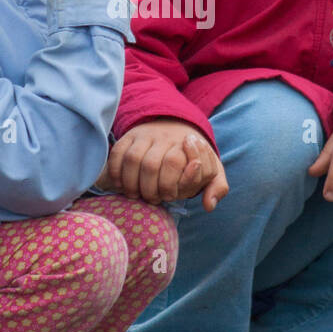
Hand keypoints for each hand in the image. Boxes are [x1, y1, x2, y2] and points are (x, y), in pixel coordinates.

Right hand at [101, 118, 228, 210]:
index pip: (173, 163)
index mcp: (187, 144)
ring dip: (131, 182)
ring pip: (132, 158)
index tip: (170, 196)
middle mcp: (165, 137)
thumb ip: (217, 187)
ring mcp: (145, 135)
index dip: (169, 186)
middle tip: (152, 199)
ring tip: (135, 195)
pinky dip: (116, 171)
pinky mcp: (130, 135)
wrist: (176, 125)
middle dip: (149, 188)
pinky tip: (120, 184)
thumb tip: (209, 206)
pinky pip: (118, 152)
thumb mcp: (212, 169)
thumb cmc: (193, 158)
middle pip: (150, 164)